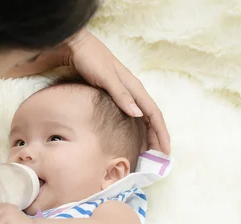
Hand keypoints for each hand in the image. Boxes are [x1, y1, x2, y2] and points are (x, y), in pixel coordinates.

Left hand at [65, 29, 170, 153]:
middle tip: (157, 160)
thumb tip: (139, 114)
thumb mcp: (105, 77)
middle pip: (150, 119)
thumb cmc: (90, 60)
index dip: (161, 133)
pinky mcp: (113, 95)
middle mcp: (132, 92)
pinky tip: (129, 139)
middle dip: (156, 139)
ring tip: (146, 154)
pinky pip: (129, 116)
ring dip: (146, 136)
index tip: (165, 152)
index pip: (154, 114)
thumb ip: (121, 95)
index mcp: (134, 88)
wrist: (75, 47)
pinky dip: (133, 129)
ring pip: (141, 119)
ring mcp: (123, 94)